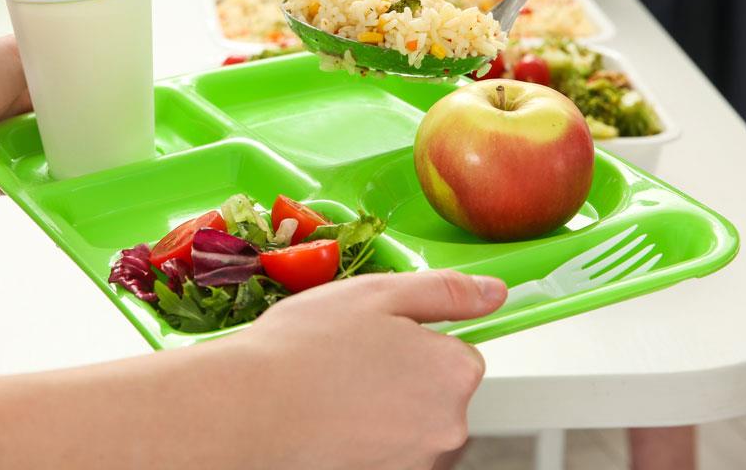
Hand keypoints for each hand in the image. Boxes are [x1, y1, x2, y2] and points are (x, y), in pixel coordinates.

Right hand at [234, 270, 505, 469]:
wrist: (250, 410)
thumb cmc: (306, 348)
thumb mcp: (378, 294)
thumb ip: (445, 292)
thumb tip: (495, 292)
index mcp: (454, 372)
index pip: (460, 354)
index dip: (417, 341)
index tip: (379, 339)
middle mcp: (448, 427)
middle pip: (437, 395)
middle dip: (402, 378)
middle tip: (350, 361)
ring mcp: (418, 463)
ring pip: (409, 426)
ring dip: (382, 411)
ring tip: (333, 392)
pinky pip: (385, 453)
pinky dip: (362, 440)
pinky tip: (329, 423)